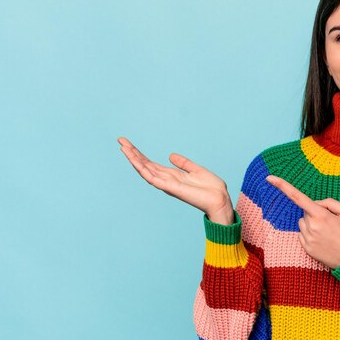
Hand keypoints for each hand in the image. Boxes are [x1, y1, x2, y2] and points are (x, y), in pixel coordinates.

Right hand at [117, 137, 233, 224]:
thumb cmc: (210, 188)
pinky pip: (153, 178)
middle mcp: (166, 180)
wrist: (219, 199)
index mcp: (171, 175)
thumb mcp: (196, 169)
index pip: (151, 163)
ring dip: (134, 159)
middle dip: (132, 153)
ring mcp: (166, 184)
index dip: (139, 154)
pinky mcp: (170, 187)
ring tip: (123, 147)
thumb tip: (170, 155)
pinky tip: (134, 160)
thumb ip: (183, 163)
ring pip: (145, 170)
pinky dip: (142, 169)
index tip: (128, 144)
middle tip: (120, 141)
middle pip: (144, 165)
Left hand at [266, 175, 339, 268]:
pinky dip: (311, 235)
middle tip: (331, 223)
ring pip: (303, 223)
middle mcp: (312, 227)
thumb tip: (316, 203)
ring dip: (312, 224)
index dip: (282, 186)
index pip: (298, 197)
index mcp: (322, 215)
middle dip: (315, 213)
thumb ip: (330, 203)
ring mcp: (308, 239)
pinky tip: (324, 241)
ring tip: (329, 233)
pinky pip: (302, 235)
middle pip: (305, 212)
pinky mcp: (307, 249)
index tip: (269, 177)